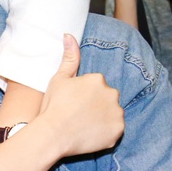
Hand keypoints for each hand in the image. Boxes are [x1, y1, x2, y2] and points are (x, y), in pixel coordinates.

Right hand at [40, 35, 123, 157]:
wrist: (53, 134)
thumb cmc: (53, 106)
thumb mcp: (59, 79)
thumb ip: (69, 58)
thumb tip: (69, 35)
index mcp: (97, 79)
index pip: (96, 87)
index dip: (83, 97)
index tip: (73, 105)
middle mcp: (111, 93)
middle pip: (107, 99)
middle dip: (96, 106)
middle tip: (78, 116)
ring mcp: (116, 113)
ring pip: (112, 114)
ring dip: (102, 119)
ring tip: (83, 127)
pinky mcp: (118, 130)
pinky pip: (115, 131)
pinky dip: (106, 134)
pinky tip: (90, 135)